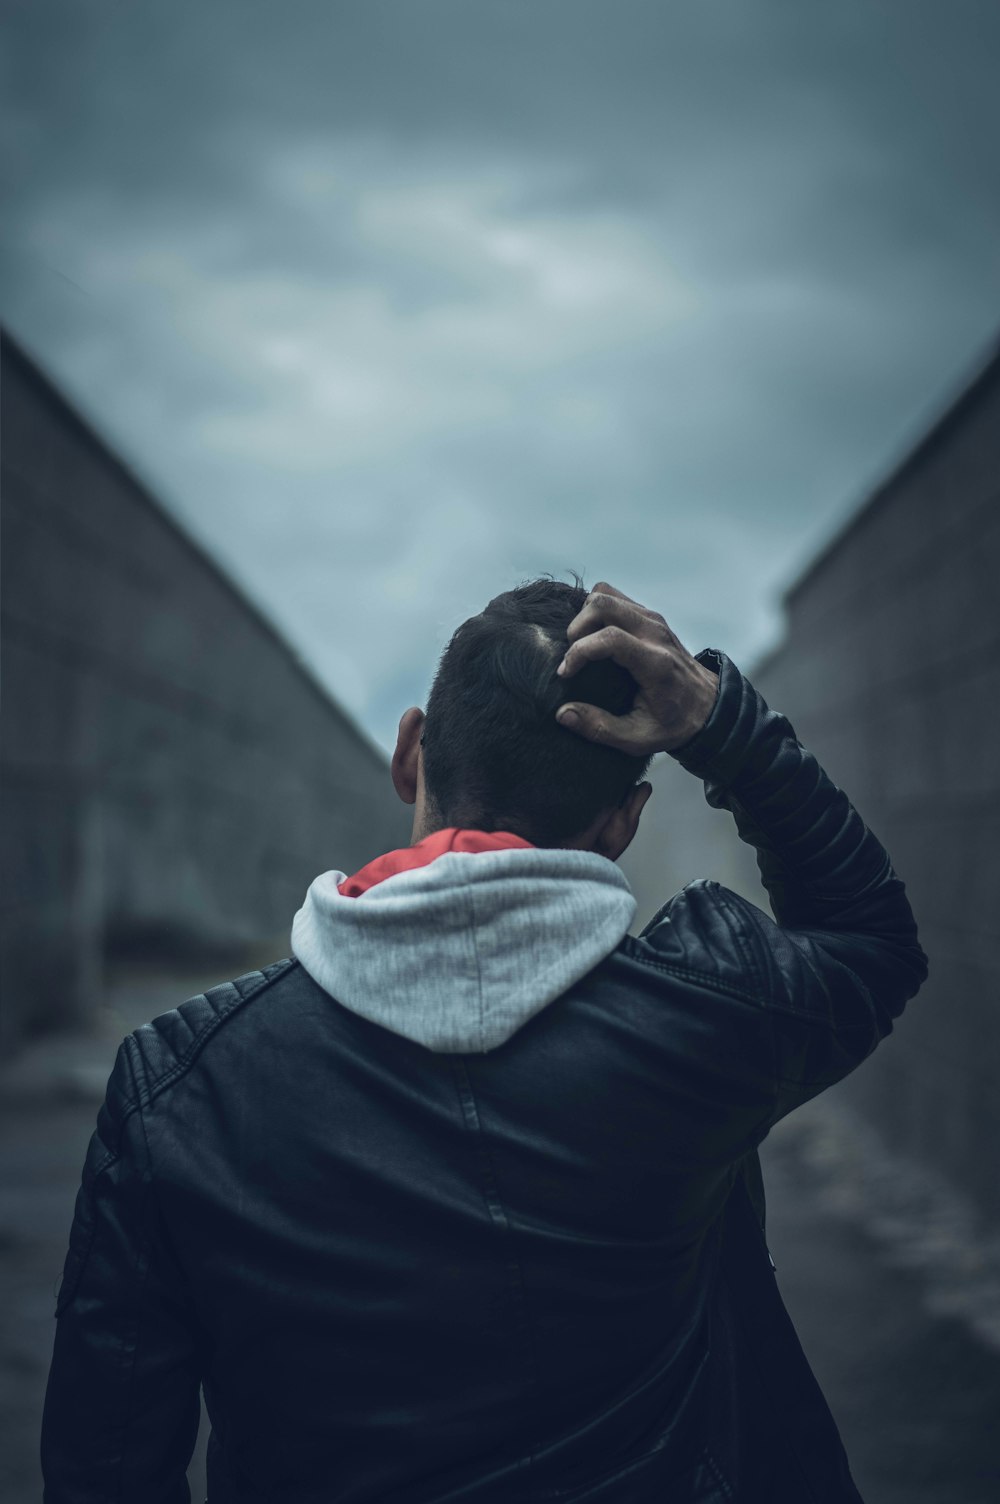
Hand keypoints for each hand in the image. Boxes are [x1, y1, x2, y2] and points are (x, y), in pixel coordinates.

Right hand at [555, 582, 719, 754]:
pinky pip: (615, 598)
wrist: (708, 708)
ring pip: (607, 594)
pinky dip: (596, 611)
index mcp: (655, 664)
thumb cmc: (674, 724)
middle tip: (570, 656)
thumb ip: (599, 728)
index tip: (565, 673)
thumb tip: (563, 714)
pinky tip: (593, 636)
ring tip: (579, 644)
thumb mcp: (637, 739)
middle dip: (576, 626)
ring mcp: (654, 620)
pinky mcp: (650, 616)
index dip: (579, 651)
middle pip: (604, 604)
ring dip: (584, 615)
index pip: (610, 638)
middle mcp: (655, 634)